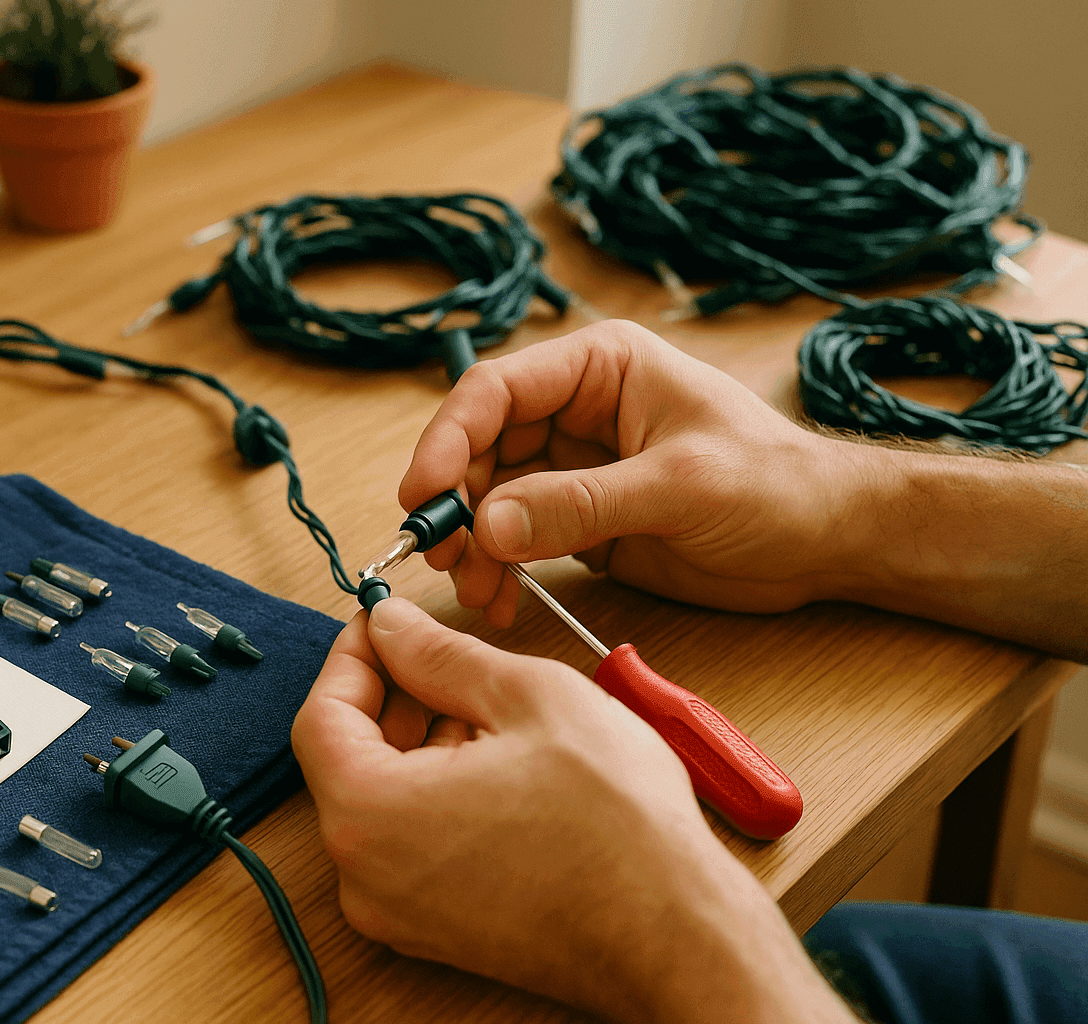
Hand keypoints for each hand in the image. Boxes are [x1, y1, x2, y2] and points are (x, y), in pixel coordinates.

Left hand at [290, 598, 853, 1023]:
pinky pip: (409, 843)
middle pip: (346, 760)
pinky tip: (496, 762)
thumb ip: (442, 655)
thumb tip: (394, 627)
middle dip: (390, 697)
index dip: (351, 657)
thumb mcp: (528, 698)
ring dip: (418, 743)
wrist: (678, 936)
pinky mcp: (434, 931)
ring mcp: (398, 913)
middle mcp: (365, 876)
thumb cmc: (618, 827)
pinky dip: (436, 792)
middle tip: (438, 653)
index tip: (381, 624)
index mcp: (371, 814)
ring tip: (486, 708)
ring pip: (381, 800)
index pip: (320, 716)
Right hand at [400, 320, 863, 626]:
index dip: (449, 439)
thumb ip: (584, 503)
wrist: (828, 541)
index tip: (424, 495)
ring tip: (481, 592)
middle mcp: (576, 410)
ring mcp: (573, 467)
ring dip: (473, 546)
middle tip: (445, 558)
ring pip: (489, 498)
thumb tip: (489, 524)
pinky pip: (516, 539)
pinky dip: (500, 570)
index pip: (496, 390)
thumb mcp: (682, 487)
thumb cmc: (777, 486)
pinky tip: (503, 600)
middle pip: (480, 447)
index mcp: (601, 367)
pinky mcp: (579, 519)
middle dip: (456, 503)